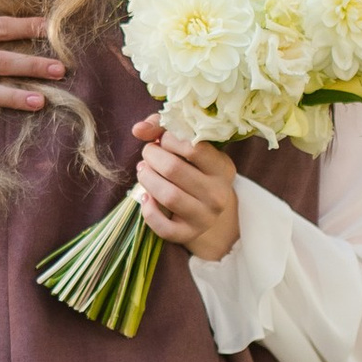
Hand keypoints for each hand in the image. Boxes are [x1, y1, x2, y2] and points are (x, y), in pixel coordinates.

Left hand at [133, 115, 240, 262]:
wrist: (204, 206)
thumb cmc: (192, 167)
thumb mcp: (185, 144)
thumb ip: (162, 127)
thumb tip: (138, 129)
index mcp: (223, 168)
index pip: (193, 148)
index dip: (169, 139)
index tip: (163, 140)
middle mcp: (218, 194)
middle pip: (174, 169)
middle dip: (152, 156)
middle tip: (148, 154)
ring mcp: (205, 217)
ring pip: (168, 196)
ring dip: (147, 178)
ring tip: (143, 170)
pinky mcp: (188, 234)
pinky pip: (164, 227)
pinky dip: (148, 211)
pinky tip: (145, 197)